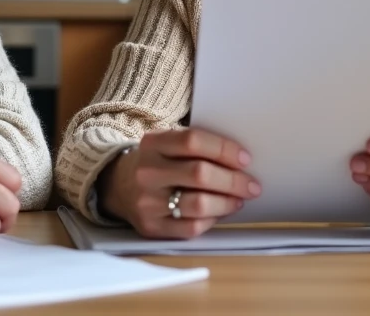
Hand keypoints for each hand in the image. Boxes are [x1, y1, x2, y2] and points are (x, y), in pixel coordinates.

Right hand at [97, 128, 260, 238]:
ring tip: (238, 199)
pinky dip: (212, 219)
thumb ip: (195, 147)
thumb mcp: (166, 144)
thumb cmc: (155, 162)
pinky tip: (218, 212)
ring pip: (199, 204)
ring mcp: (147, 201)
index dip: (224, 149)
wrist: (118, 185)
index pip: (193, 141)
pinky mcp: (151, 226)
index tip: (245, 158)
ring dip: (227, 202)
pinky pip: (191, 227)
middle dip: (233, 180)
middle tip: (251, 184)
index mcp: (152, 143)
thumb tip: (239, 161)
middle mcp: (147, 171)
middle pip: (200, 174)